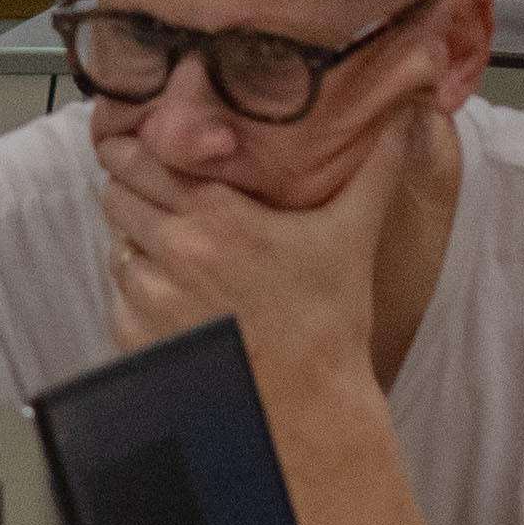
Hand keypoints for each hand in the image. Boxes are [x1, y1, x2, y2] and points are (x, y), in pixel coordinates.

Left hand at [93, 97, 405, 394]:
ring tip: (176, 258)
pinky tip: (178, 304)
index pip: (139, 159)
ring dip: (137, 246)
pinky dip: (138, 296)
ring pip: (117, 248)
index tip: (135, 148)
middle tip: (159, 201)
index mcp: (217, 216)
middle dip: (133, 194)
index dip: (132, 151)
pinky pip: (120, 300)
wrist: (308, 408)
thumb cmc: (329, 322)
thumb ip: (374, 169)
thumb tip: (406, 116)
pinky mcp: (137, 340)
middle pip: (117, 197)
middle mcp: (174, 251)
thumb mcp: (351, 235)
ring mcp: (150, 299)